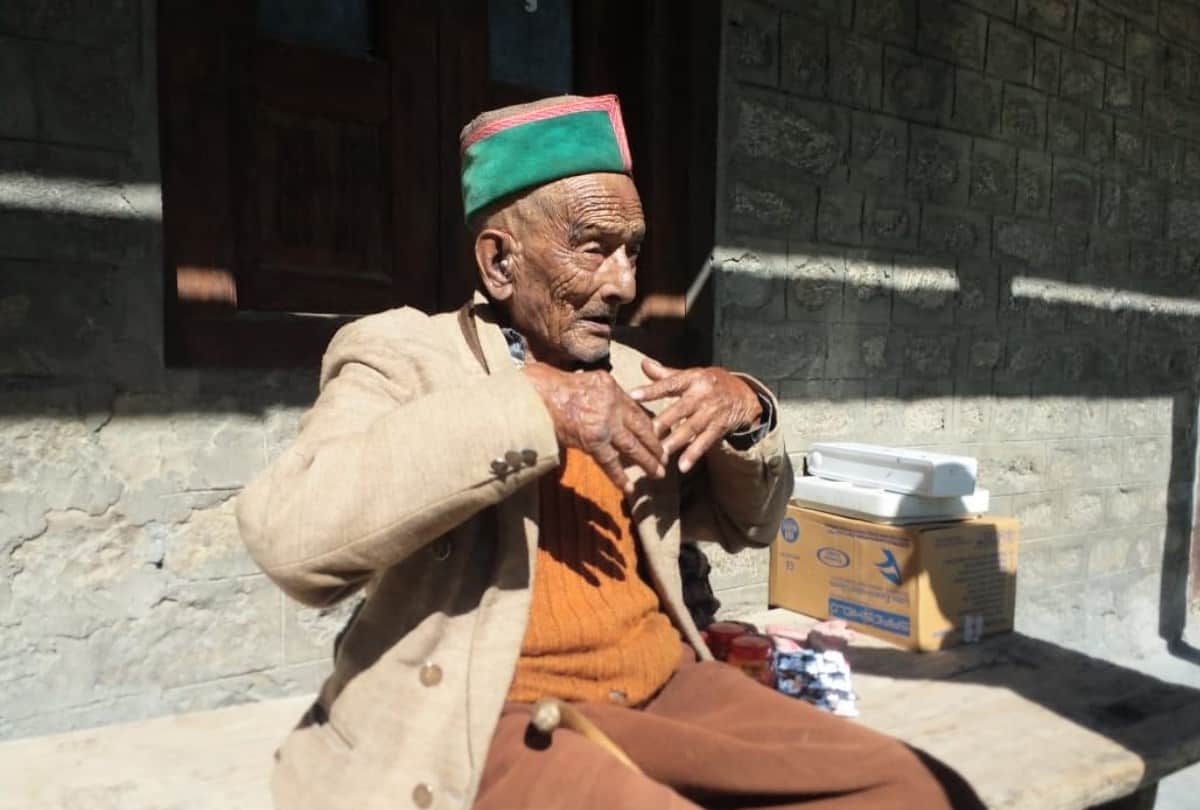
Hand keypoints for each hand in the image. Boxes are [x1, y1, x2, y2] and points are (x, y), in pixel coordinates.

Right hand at [523, 362, 666, 494]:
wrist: (533, 396)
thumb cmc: (549, 386)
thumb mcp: (583, 380)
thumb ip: (600, 392)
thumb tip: (606, 404)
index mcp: (610, 387)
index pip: (636, 408)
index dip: (648, 424)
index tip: (657, 433)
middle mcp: (612, 403)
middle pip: (641, 427)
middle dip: (654, 444)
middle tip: (665, 456)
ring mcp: (604, 422)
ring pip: (632, 446)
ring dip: (646, 461)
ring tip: (658, 473)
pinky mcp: (592, 440)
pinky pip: (610, 462)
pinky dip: (620, 476)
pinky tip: (629, 487)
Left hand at [630, 359, 762, 472]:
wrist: (744, 395)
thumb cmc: (710, 383)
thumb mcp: (691, 375)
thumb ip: (665, 374)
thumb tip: (644, 364)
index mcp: (693, 379)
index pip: (670, 384)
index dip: (651, 390)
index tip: (633, 395)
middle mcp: (703, 395)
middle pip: (680, 409)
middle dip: (663, 421)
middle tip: (645, 433)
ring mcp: (711, 412)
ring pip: (691, 428)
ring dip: (676, 441)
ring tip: (660, 453)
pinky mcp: (719, 428)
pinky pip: (705, 442)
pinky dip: (694, 454)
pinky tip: (682, 466)